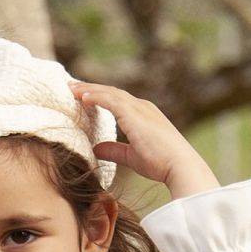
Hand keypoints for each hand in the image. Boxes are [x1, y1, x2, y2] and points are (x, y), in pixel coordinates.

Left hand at [70, 83, 219, 200]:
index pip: (116, 101)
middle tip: (71, 86)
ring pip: (109, 93)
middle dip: (90, 88)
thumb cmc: (160, 163)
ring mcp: (139, 108)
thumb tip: (96, 149)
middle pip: (111, 92)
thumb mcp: (131, 156)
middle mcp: (141, 106)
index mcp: (142, 114)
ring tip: (71, 89)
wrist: (179, 165)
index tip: (81, 96)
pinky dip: (96, 97)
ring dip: (89, 89)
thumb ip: (114, 150)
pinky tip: (82, 97)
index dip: (98, 97)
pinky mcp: (135, 114)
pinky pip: (111, 101)